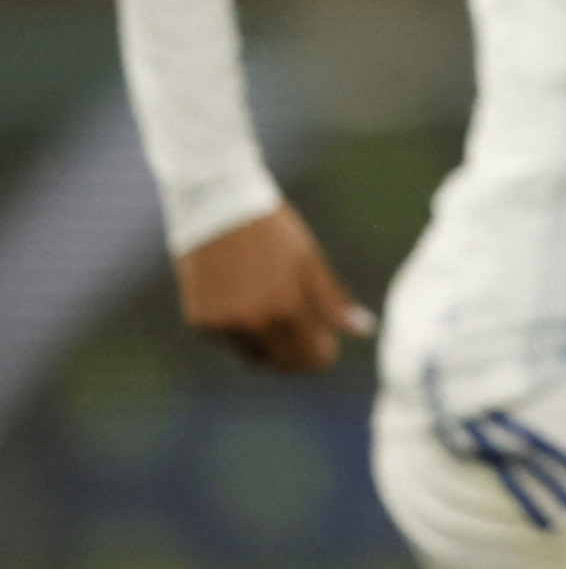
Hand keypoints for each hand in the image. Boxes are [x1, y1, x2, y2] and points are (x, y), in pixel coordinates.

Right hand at [174, 204, 374, 373]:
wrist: (216, 204)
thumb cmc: (272, 230)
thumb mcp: (310, 261)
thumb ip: (333, 301)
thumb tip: (364, 330)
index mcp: (287, 308)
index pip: (311, 358)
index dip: (323, 354)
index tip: (327, 343)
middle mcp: (252, 322)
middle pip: (281, 364)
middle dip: (298, 355)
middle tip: (306, 336)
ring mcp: (222, 324)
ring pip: (252, 356)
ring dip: (268, 344)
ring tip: (272, 307)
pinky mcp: (198, 320)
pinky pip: (227, 340)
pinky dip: (240, 331)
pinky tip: (243, 300)